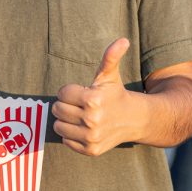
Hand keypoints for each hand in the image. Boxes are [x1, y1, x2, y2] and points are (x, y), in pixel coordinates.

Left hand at [52, 37, 141, 155]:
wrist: (134, 120)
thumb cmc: (115, 94)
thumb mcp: (110, 75)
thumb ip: (111, 56)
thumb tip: (123, 40)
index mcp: (93, 99)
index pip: (62, 93)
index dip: (70, 91)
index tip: (82, 93)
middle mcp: (92, 120)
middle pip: (57, 110)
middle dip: (66, 105)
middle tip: (80, 105)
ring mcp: (91, 137)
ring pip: (58, 126)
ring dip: (66, 121)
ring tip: (81, 116)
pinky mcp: (91, 150)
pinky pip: (65, 141)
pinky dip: (71, 135)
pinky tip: (84, 129)